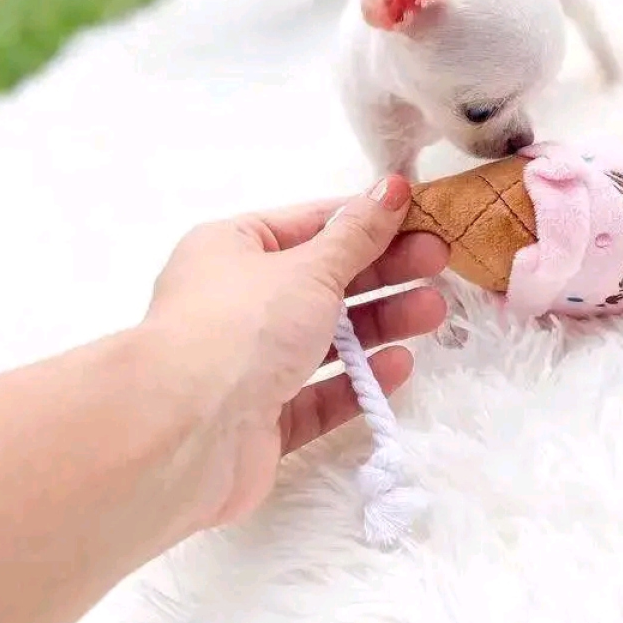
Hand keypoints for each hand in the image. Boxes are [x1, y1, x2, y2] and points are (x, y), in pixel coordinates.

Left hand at [140, 175, 448, 531]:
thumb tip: (391, 187)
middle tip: (441, 262)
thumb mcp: (308, 268)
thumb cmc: (243, 325)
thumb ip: (357, 235)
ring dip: (379, 323)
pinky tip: (398, 367)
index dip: (367, 222)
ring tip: (433, 313)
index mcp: (232, 249)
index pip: (310, 226)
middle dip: (384, 272)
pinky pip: (318, 394)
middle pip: (323, 281)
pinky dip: (357, 380)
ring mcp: (247, 365)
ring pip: (325, 338)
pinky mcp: (260, 421)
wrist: (181, 434)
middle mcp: (236, 303)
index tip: (421, 218)